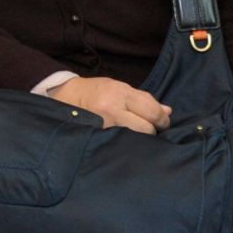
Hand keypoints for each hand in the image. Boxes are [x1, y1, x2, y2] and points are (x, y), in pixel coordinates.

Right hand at [48, 75, 171, 132]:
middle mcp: (112, 109)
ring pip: (135, 139)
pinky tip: (124, 142)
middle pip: (146, 128)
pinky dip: (126, 144)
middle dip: (151, 130)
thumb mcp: (119, 88)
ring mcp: (104, 126)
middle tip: (148, 129)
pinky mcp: (98, 138)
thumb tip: (167, 112)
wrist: (65, 99)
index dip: (162, 119)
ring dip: (139, 138)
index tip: (163, 123)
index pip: (151, 110)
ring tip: (134, 135)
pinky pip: (121, 145)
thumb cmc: (96, 92)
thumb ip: (144, 99)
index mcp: (119, 93)